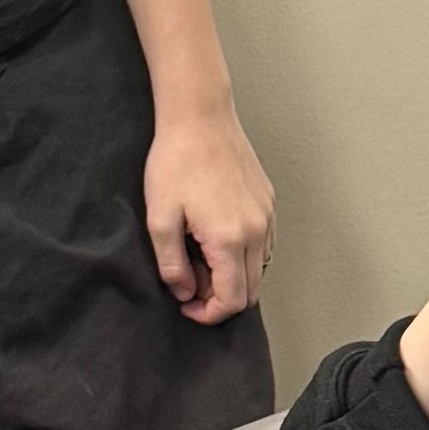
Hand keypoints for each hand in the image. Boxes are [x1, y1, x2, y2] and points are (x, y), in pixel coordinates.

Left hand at [146, 104, 276, 320]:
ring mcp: (266, 216)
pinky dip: (244, 255)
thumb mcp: (160, 218)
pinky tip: (218, 238)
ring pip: (260, 269)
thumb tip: (184, 292)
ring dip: (234, 277)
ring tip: (202, 257)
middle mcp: (256, 231)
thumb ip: (172, 265)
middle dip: (220, 298)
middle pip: (250, 292)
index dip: (208, 314)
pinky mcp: (268, 202)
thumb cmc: (177, 161)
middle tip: (191, 281)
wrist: (199, 115)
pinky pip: (264, 244)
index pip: (232, 301)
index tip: (187, 305)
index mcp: (229, 239)